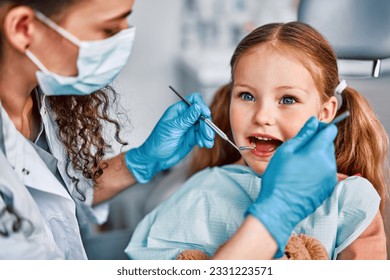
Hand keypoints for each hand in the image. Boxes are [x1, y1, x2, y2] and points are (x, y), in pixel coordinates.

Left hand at [125, 93, 214, 182]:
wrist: (155, 158)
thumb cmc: (158, 142)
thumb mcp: (173, 128)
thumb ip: (187, 118)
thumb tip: (198, 107)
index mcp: (178, 111)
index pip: (194, 100)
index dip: (202, 106)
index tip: (206, 114)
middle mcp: (185, 117)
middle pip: (202, 114)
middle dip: (207, 124)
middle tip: (208, 135)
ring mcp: (189, 127)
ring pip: (205, 126)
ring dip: (208, 134)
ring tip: (206, 142)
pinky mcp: (192, 137)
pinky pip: (203, 135)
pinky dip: (206, 140)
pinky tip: (204, 144)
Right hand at [246, 117, 337, 256]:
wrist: (280, 207)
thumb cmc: (278, 178)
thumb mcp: (286, 152)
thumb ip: (303, 134)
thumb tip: (314, 121)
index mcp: (317, 152)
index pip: (329, 130)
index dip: (320, 127)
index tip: (309, 130)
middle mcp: (328, 164)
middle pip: (328, 144)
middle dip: (316, 142)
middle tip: (297, 150)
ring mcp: (330, 177)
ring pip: (327, 158)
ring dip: (316, 156)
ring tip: (297, 165)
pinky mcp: (328, 188)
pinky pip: (326, 171)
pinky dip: (317, 169)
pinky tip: (301, 176)